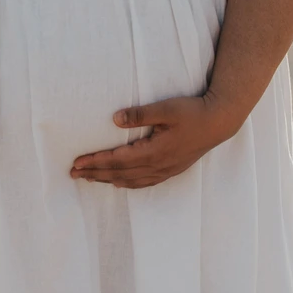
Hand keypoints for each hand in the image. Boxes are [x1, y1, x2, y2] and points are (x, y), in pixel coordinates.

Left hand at [69, 94, 246, 188]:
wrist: (219, 122)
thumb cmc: (193, 112)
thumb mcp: (166, 109)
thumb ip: (140, 114)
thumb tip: (115, 119)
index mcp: (153, 152)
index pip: (117, 160)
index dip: (95, 161)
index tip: (76, 162)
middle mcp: (157, 165)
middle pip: (119, 173)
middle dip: (94, 173)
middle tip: (73, 173)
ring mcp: (165, 170)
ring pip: (130, 180)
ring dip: (107, 179)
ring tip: (89, 178)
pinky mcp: (171, 169)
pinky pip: (143, 182)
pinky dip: (127, 183)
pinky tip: (119, 182)